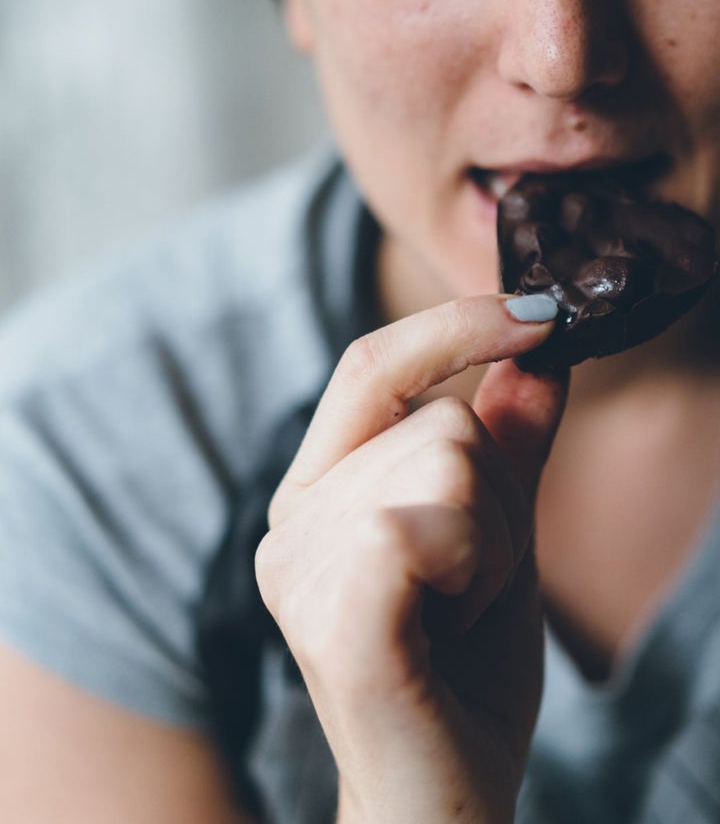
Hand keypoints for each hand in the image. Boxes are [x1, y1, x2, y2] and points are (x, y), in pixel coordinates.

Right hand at [256, 295, 567, 823]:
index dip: (451, 325)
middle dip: (498, 499)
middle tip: (474, 582)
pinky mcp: (332, 618)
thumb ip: (509, 444)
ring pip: (449, 461)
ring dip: (494, 543)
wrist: (442, 795)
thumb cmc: (463, 669)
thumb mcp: (498, 534)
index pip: (371, 365)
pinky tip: (447, 626)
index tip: (536, 311)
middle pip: (439, 419)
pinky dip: (476, 569)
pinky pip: (430, 523)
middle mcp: (290, 520)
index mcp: (317, 492)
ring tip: (458, 610)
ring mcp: (300, 568)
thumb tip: (539, 354)